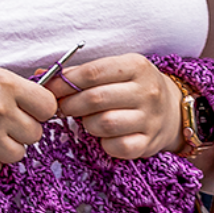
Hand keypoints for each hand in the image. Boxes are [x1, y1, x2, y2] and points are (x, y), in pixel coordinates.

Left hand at [45, 53, 182, 158]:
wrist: (171, 110)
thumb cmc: (131, 87)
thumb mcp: (114, 70)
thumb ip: (80, 73)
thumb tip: (42, 75)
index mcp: (136, 66)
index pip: (93, 72)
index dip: (66, 81)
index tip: (50, 88)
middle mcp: (147, 91)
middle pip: (96, 98)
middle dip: (70, 104)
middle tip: (62, 107)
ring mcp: (150, 118)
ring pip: (105, 123)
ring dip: (87, 123)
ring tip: (87, 120)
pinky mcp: (149, 142)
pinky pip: (117, 147)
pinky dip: (104, 143)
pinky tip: (104, 136)